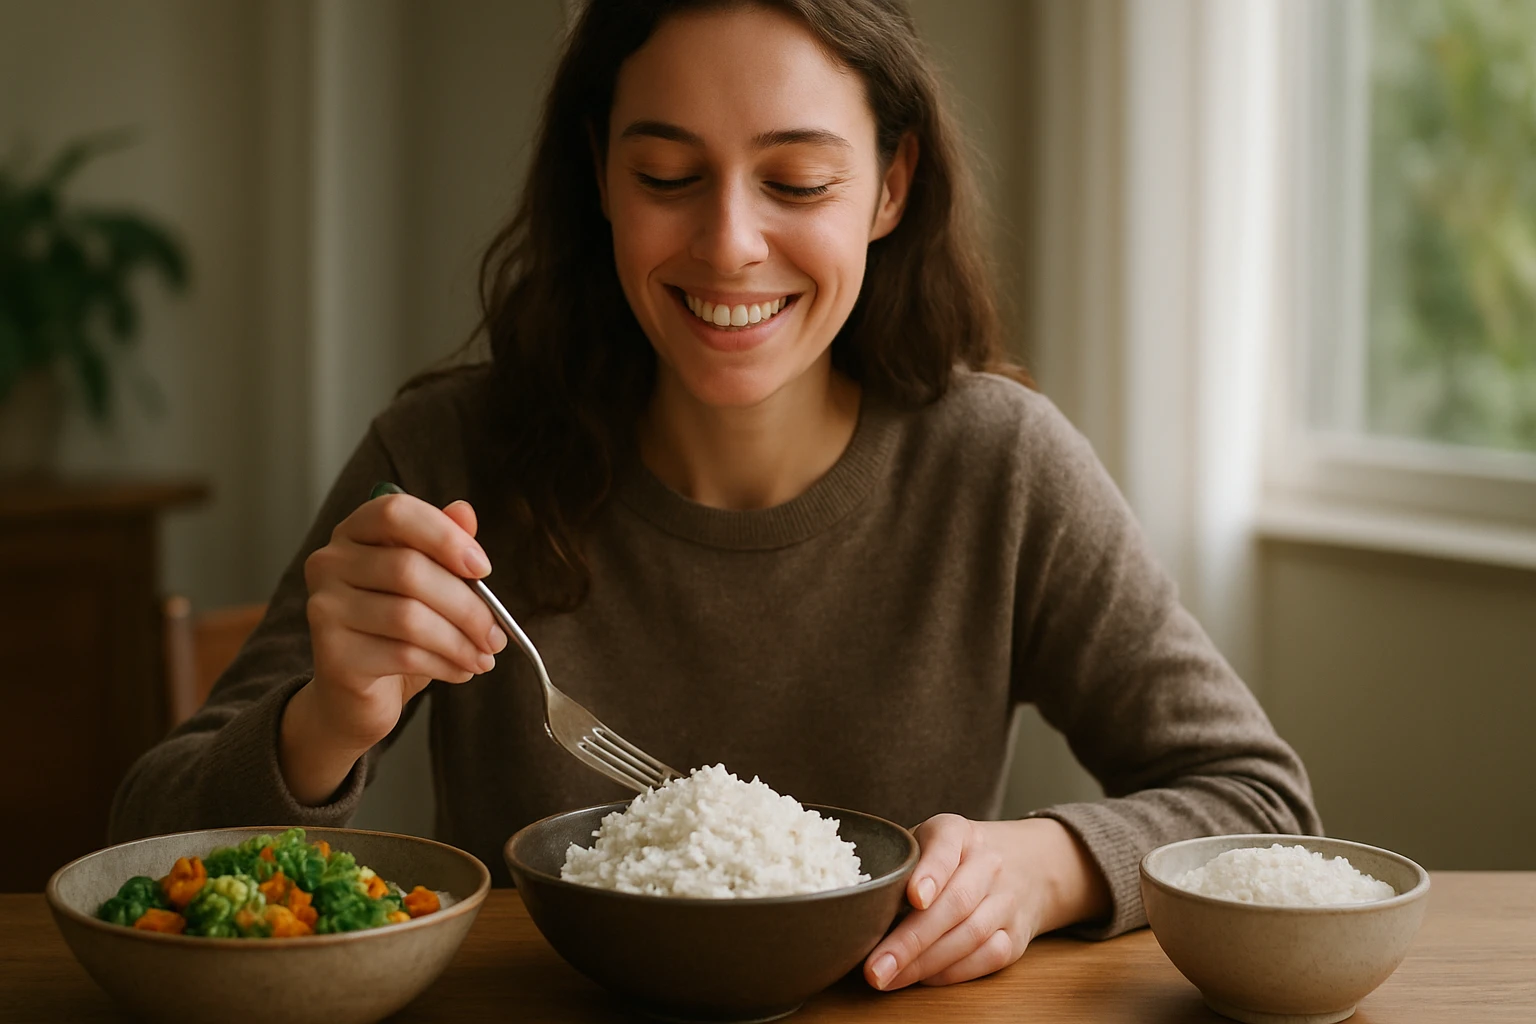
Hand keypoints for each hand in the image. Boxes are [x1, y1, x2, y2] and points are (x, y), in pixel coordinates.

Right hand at [280, 492, 505, 803]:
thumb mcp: (428, 584)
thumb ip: (444, 546)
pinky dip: (444, 664)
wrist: (353, 696)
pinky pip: (403, 654)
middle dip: (467, 606)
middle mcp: (329, 563)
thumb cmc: (394, 632)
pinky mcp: (332, 655)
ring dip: (460, 641)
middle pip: (409, 569)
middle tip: (496, 634)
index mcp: (354, 532)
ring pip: (409, 616)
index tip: (482, 569)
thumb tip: (465, 513)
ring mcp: (324, 608)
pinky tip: (461, 671)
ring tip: (484, 656)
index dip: (445, 536)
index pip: (396, 512)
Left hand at [863, 814, 1111, 989]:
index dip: (931, 873)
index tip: (914, 898)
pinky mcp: (1016, 935)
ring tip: (888, 978)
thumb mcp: (928, 842)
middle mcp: (989, 863)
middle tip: (875, 966)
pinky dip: (951, 973)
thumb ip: (901, 866)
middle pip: (955, 903)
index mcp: (959, 833)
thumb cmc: (955, 857)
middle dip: (911, 940)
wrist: (1026, 864)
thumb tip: (857, 906)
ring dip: (925, 964)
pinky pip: (986, 959)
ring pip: (970, 936)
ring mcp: (1007, 900)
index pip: (947, 847)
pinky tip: (921, 978)